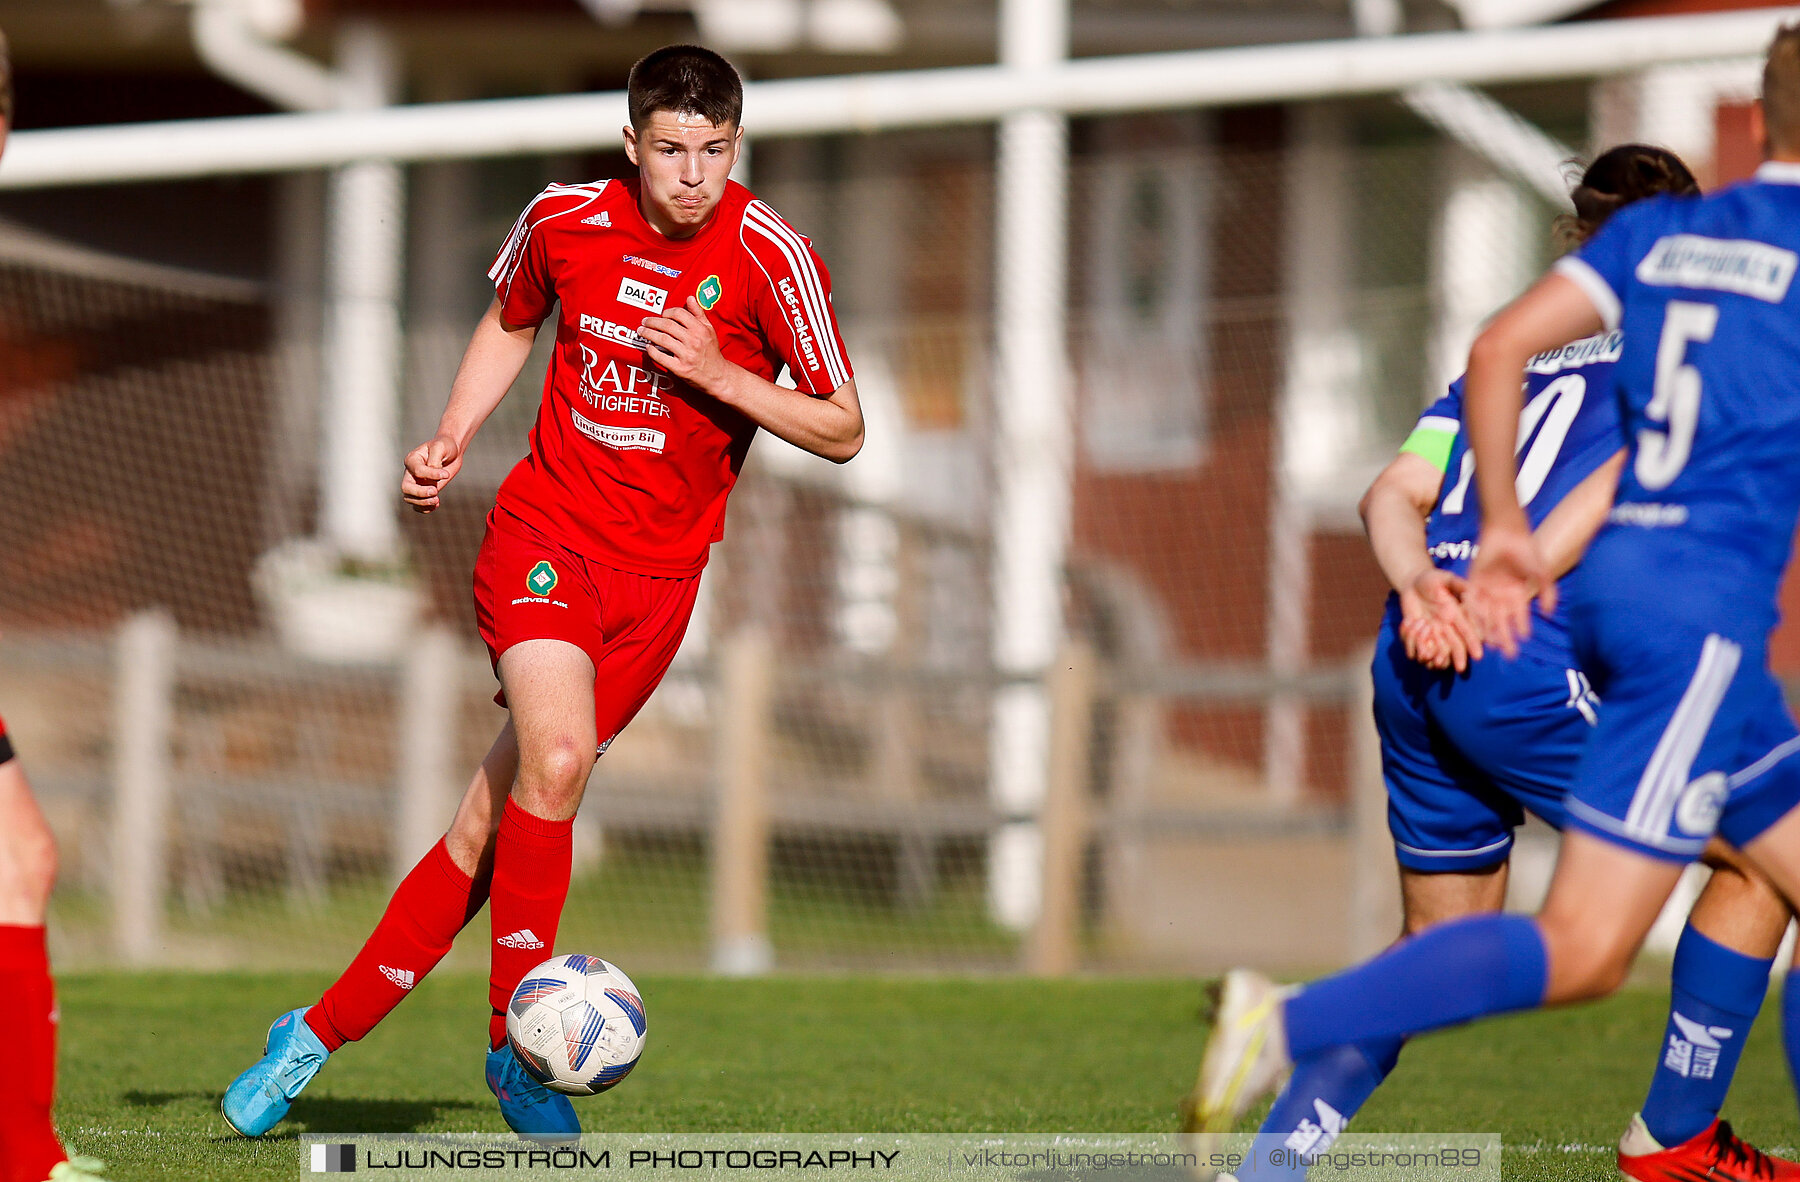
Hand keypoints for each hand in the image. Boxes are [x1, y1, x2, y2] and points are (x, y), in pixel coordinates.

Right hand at [401, 434, 461, 512]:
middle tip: (435, 491)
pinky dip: (424, 508)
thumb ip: (435, 460)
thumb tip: (433, 476)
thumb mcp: (440, 447)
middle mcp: (411, 473)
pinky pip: (417, 505)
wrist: (451, 452)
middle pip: (406, 488)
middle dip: (420, 493)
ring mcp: (416, 483)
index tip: (446, 474)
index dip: (431, 474)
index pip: (417, 471)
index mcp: (412, 460)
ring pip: (410, 499)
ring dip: (423, 503)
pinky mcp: (424, 491)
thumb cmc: (444, 446)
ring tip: (437, 500)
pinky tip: (436, 505)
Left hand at [638, 298, 730, 392]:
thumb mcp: (709, 330)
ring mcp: (687, 355)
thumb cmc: (712, 352)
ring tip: (642, 331)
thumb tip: (690, 298)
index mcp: (700, 330)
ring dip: (648, 334)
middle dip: (652, 322)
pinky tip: (648, 347)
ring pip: (662, 339)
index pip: (679, 314)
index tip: (662, 315)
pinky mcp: (680, 368)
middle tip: (644, 321)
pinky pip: (661, 357)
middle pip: (667, 325)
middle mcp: (694, 341)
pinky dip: (652, 351)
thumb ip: (699, 313)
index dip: (667, 312)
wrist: (718, 376)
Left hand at [1398, 569, 1482, 672]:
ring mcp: (1431, 635)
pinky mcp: (1416, 637)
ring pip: (1431, 653)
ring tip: (1421, 624)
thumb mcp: (1444, 578)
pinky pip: (1413, 649)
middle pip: (1454, 650)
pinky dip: (1409, 640)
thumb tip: (1472, 591)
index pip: (1467, 633)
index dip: (1472, 644)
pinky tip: (1408, 622)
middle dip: (1453, 659)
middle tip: (1443, 663)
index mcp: (1456, 616)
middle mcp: (1446, 629)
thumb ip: (1458, 585)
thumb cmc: (1432, 579)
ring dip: (1423, 645)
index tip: (1477, 656)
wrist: (1413, 583)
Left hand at [1467, 520, 1553, 658]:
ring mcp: (1486, 589)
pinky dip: (1474, 613)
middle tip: (1508, 654)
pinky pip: (1473, 601)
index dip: (1521, 628)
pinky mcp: (1473, 582)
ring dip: (1489, 630)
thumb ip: (1547, 591)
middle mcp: (1501, 595)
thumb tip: (1550, 612)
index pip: (1519, 616)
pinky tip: (1476, 625)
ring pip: (1487, 615)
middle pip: (1502, 620)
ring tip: (1492, 644)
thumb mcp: (1541, 572)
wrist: (1506, 531)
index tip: (1524, 641)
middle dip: (1506, 637)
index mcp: (1517, 593)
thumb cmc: (1526, 550)